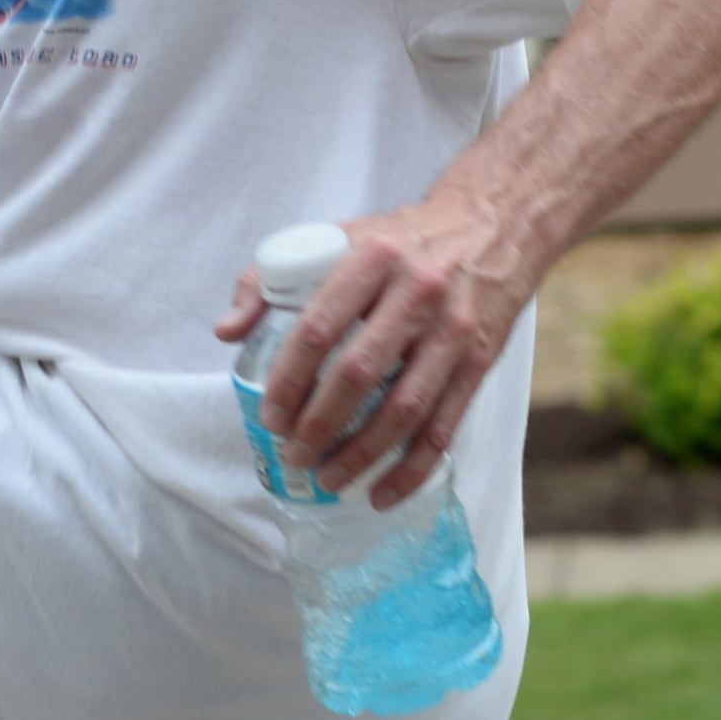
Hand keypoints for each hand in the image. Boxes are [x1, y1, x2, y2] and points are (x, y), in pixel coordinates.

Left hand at [215, 197, 531, 508]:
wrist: (494, 226)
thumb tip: (226, 331)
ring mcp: (452, 331)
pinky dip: (412, 468)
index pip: (318, 329)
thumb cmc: (403, 241)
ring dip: (361, 454)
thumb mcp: (339, 238)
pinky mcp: (480, 360)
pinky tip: (382, 493)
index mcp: (372, 259)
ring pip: (404, 409)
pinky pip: (444, 427)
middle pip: (358, 374)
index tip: (270, 414)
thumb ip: (271, 278)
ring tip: (328, 478)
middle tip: (293, 455)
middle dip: (319, 425)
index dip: (288, 380)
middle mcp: (416, 293)